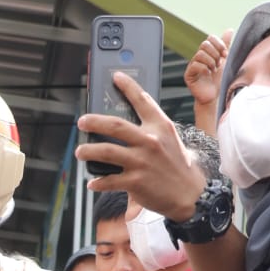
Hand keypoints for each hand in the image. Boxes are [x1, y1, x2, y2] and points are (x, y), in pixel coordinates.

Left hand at [75, 73, 206, 220]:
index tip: (116, 77)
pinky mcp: (135, 182)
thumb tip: (126, 124)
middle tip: (82, 121)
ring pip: (107, 151)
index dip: (128, 86)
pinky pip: (110, 180)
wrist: (190, 193)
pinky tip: (92, 183)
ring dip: (89, 151)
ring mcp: (141, 162)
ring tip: (79, 152)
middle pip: (115, 125)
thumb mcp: (170, 139)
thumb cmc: (177, 165)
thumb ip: (152, 128)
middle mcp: (150, 141)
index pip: (142, 100)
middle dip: (94, 121)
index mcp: (160, 126)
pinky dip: (98, 183)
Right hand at [184, 31, 232, 108]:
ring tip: (213, 70)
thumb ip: (226, 45)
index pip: (210, 38)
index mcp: (207, 52)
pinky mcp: (189, 75)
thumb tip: (229, 30)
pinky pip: (195, 65)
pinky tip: (208, 74)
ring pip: (200, 54)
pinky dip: (204, 68)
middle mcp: (198, 57)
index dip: (219, 44)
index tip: (225, 54)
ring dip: (210, 62)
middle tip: (219, 64)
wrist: (215, 96)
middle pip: (205, 44)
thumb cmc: (219, 80)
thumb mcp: (225, 60)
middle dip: (215, 54)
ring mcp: (192, 65)